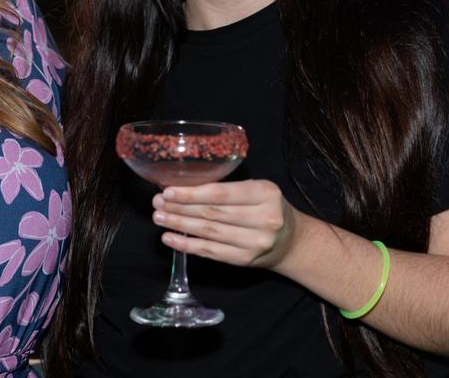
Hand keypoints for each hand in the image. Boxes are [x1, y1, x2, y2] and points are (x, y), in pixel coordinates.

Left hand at [152, 179, 301, 268]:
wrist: (291, 241)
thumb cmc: (267, 208)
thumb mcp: (257, 190)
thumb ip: (228, 189)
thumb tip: (183, 188)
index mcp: (264, 193)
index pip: (221, 194)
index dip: (192, 193)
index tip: (168, 191)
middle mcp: (263, 218)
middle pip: (212, 213)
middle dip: (180, 209)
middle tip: (158, 204)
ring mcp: (254, 242)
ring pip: (209, 233)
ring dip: (180, 225)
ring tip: (160, 218)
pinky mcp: (245, 260)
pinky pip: (211, 252)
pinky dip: (188, 245)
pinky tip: (171, 238)